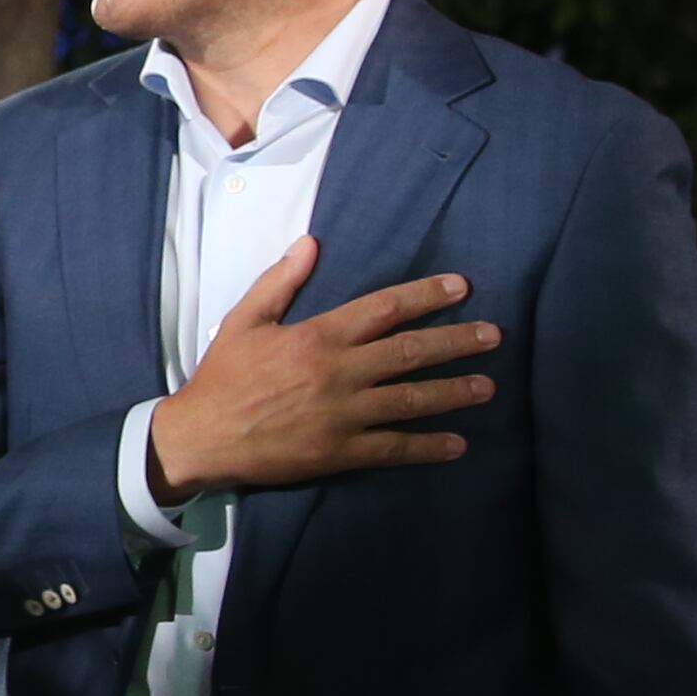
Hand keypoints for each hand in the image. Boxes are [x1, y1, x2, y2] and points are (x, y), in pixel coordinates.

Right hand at [142, 243, 497, 502]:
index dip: (427, 295)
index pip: (385, 308)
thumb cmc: (223, 377)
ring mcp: (343, 414)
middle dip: (457, 341)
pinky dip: (428, 447)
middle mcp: (339, 372)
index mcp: (318, 336)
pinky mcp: (340, 452)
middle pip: (410, 352)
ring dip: (454, 392)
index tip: (462, 287)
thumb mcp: (244, 320)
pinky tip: (458, 444)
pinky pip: (393, 448)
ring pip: (411, 399)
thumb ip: (280, 282)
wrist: (201, 437)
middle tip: (494, 335)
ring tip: (488, 386)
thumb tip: (310, 243)